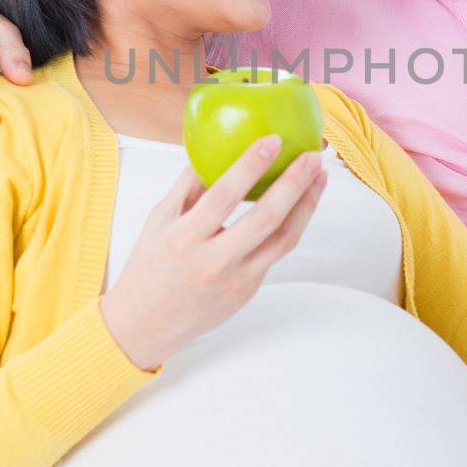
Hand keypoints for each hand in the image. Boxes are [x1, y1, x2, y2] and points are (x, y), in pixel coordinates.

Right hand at [100, 135, 327, 370]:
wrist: (146, 326)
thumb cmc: (149, 267)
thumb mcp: (158, 220)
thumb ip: (187, 185)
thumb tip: (212, 146)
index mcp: (185, 238)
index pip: (223, 196)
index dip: (251, 165)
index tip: (273, 140)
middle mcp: (213, 262)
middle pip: (265, 219)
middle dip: (295, 184)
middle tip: (313, 156)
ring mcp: (236, 280)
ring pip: (283, 240)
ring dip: (307, 206)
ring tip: (320, 177)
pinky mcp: (249, 291)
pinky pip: (276, 253)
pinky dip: (292, 225)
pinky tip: (301, 204)